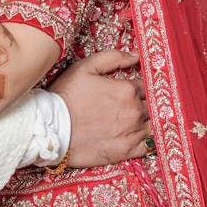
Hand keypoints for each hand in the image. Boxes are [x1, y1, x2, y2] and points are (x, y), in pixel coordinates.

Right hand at [49, 50, 151, 166]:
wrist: (51, 129)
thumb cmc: (66, 96)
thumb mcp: (85, 67)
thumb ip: (113, 57)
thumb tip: (136, 55)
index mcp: (126, 90)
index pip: (148, 85)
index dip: (145, 85)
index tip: (140, 87)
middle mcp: (134, 111)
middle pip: (154, 105)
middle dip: (150, 102)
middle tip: (142, 103)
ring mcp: (132, 133)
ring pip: (155, 124)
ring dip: (152, 120)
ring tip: (144, 119)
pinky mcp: (127, 151)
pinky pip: (150, 145)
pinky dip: (151, 139)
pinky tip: (145, 135)